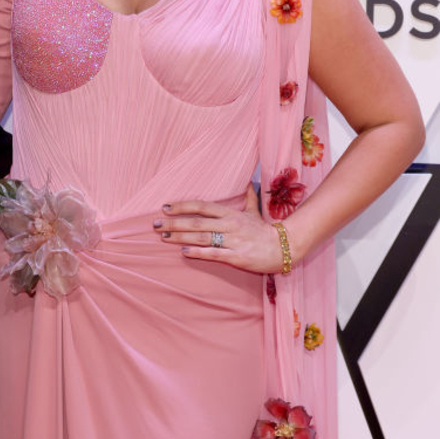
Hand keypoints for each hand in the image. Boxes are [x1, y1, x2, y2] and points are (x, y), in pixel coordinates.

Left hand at [153, 183, 286, 274]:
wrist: (285, 248)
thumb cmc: (265, 231)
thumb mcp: (256, 212)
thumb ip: (249, 197)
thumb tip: (250, 181)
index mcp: (231, 213)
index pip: (201, 206)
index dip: (182, 206)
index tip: (165, 207)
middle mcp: (229, 225)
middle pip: (196, 222)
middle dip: (173, 223)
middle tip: (154, 224)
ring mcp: (232, 240)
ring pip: (201, 237)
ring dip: (180, 237)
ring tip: (163, 236)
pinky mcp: (236, 256)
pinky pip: (214, 253)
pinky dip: (198, 252)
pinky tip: (184, 252)